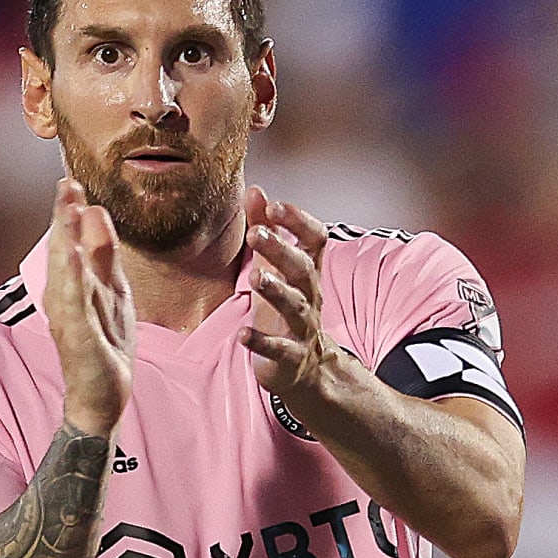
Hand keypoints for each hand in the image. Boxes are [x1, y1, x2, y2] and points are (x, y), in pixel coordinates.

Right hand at [45, 178, 134, 437]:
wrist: (102, 398)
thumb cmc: (104, 344)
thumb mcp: (111, 290)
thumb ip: (103, 253)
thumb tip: (96, 209)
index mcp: (74, 282)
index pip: (70, 239)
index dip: (70, 210)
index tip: (72, 179)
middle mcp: (65, 296)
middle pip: (63, 249)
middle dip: (64, 216)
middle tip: (66, 183)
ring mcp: (70, 317)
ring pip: (65, 272)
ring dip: (65, 240)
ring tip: (68, 208)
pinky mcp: (78, 338)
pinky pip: (75, 305)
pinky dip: (73, 280)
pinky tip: (72, 257)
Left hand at [241, 189, 333, 405]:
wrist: (305, 368)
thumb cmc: (285, 309)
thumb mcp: (276, 267)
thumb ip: (265, 228)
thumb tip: (255, 189)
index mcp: (307, 272)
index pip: (314, 239)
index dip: (298, 221)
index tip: (274, 205)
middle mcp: (310, 296)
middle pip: (302, 269)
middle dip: (281, 250)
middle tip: (256, 233)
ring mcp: (302, 327)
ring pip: (295, 306)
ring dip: (276, 290)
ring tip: (255, 277)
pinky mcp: (290, 357)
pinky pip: (278, 348)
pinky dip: (261, 342)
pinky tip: (242, 334)